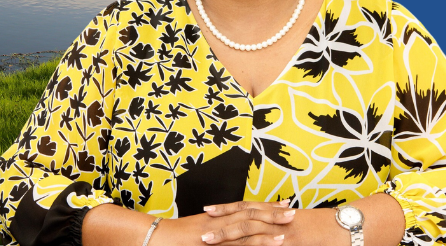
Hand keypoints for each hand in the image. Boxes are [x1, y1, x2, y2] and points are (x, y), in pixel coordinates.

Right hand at [152, 200, 295, 244]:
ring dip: (268, 229)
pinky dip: (255, 245)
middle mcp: (217, 223)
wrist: (153, 239)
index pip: (244, 208)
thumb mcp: (196, 231)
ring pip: (246, 230)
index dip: (264, 206)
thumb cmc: (171, 238)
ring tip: (287, 229)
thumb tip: (223, 232)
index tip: (280, 204)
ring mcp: (216, 235)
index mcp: (215, 218)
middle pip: (249, 215)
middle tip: (292, 211)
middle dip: (271, 213)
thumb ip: (214, 230)